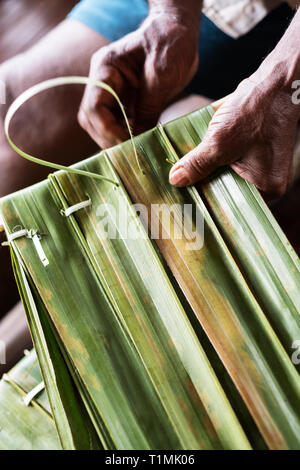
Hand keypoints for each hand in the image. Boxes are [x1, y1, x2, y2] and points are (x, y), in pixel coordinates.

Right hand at [78, 9, 199, 148]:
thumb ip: (148, 107)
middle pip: (92, 118)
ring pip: (101, 124)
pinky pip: (117, 123)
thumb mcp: (162, 76)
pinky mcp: (124, 100)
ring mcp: (112, 91)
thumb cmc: (171, 44)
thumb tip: (138, 140)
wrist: (180, 32)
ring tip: (134, 151)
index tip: (127, 143)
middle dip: (108, 138)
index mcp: (105, 68)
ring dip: (114, 139)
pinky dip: (124, 135)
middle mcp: (103, 80)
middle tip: (130, 153)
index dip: (107, 130)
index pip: (94, 106)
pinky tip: (138, 143)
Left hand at [169, 67, 299, 198]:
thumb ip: (197, 164)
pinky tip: (194, 158)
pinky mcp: (254, 152)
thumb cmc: (255, 112)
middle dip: (204, 186)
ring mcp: (261, 166)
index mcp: (266, 188)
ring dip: (207, 171)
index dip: (207, 202)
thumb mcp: (220, 142)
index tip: (184, 201)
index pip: (231, 205)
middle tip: (180, 189)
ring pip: (226, 175)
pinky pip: (230, 162)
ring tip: (183, 174)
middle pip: (228, 191)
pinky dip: (214, 159)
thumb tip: (176, 181)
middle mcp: (266, 181)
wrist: (275, 82)